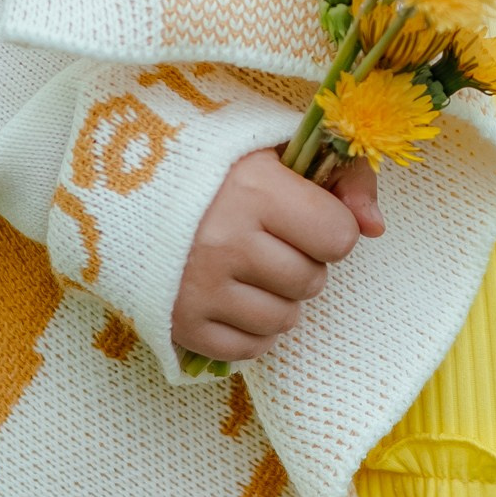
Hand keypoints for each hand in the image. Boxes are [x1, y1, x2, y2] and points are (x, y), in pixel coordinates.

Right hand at [171, 145, 383, 363]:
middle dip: (302, 261)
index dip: (328, 226)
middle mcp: (227, 242)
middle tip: (270, 238)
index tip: (302, 214)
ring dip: (279, 298)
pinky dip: (250, 330)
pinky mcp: (181, 323)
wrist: (119, 187)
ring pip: (285, 320)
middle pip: (312, 282)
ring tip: (251, 266)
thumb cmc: (210, 163)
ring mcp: (201, 288)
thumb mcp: (276, 146)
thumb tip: (376, 228)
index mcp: (254, 188)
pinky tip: (234, 296)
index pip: (338, 237)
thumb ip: (342, 175)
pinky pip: (248, 350)